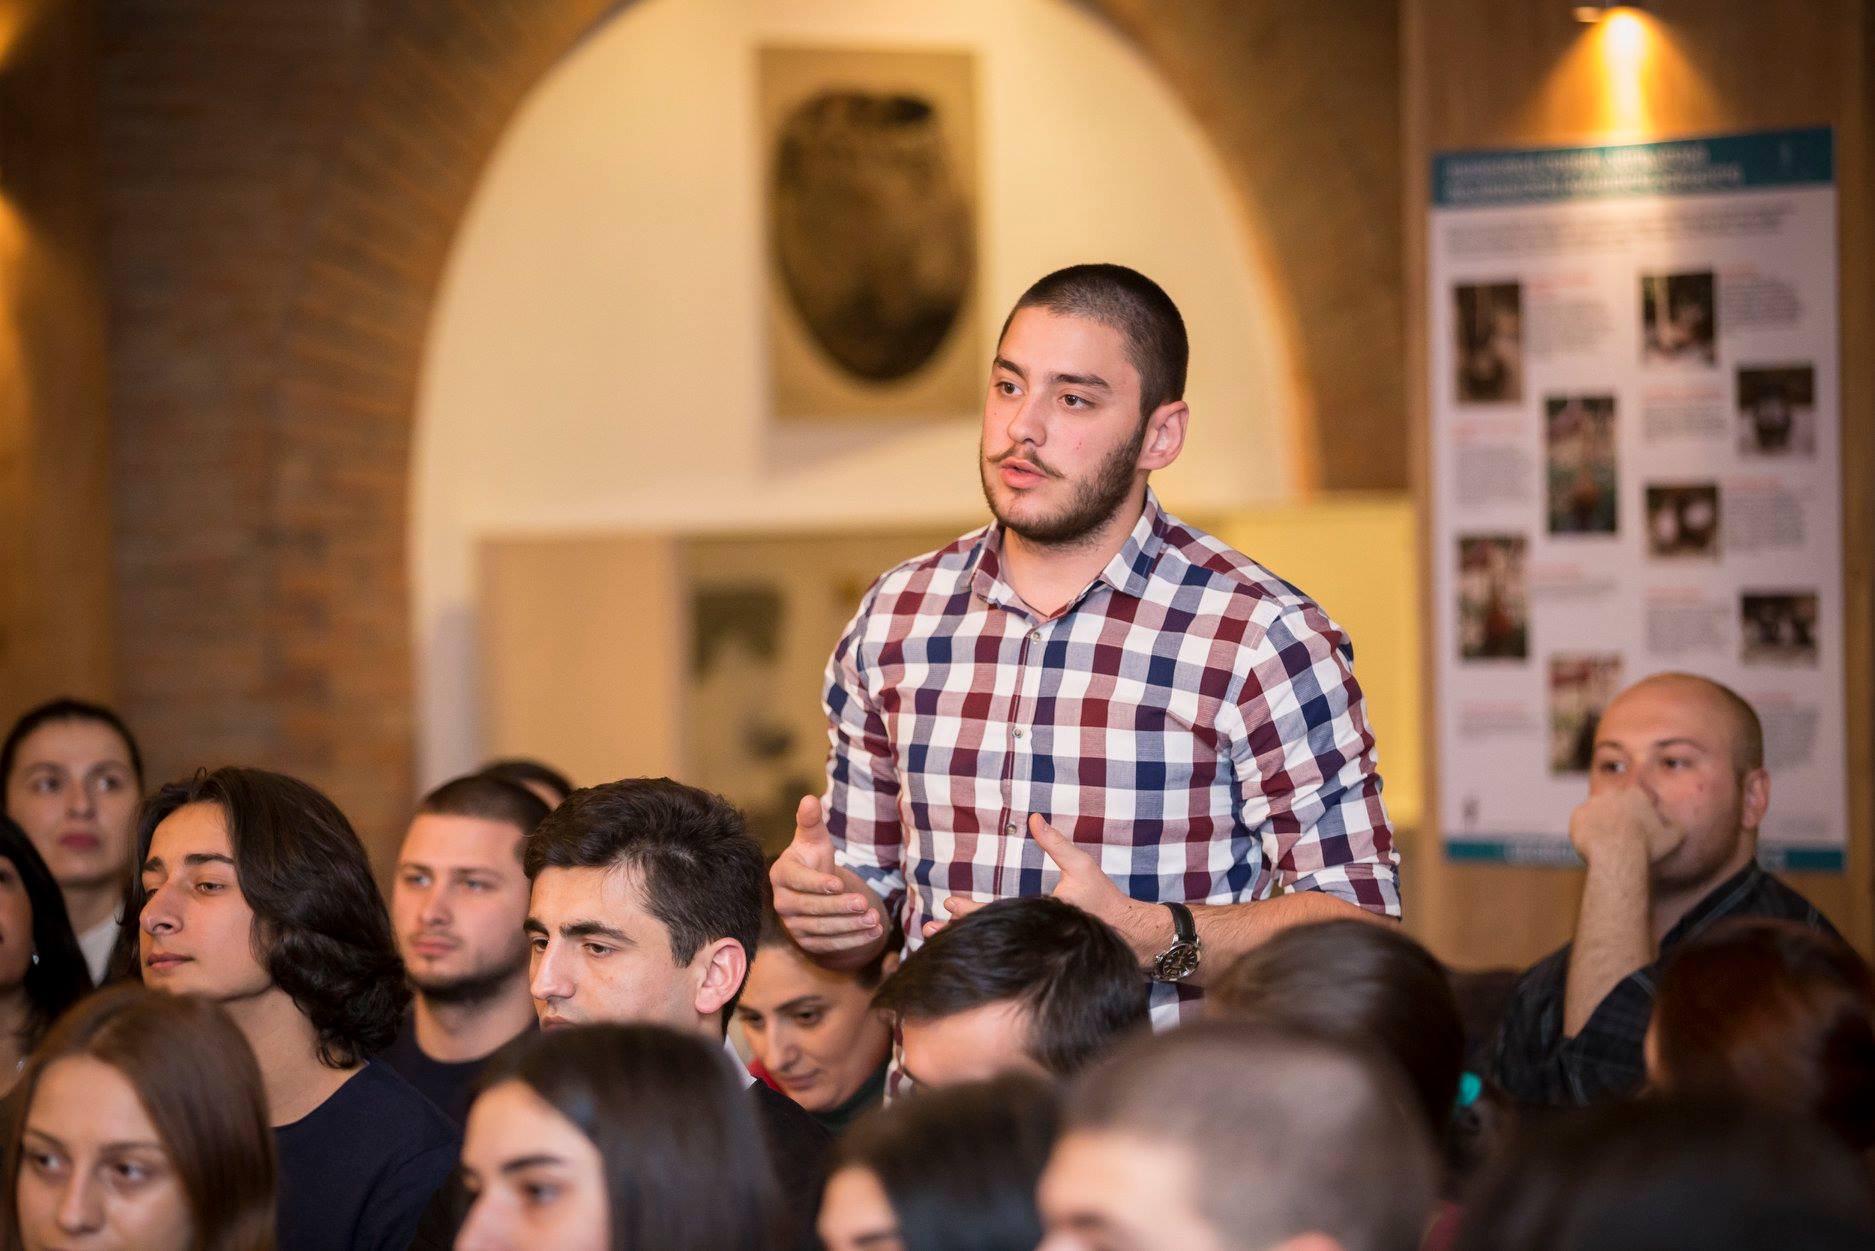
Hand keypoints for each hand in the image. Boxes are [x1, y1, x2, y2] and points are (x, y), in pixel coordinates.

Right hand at [770, 796, 884, 956]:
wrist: (814, 888)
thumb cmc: (813, 859)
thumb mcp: (814, 839)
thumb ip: (811, 821)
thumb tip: (809, 799)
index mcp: (781, 874)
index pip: (798, 882)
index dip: (817, 884)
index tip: (839, 884)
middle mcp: (782, 902)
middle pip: (811, 909)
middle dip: (839, 908)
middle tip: (864, 903)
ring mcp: (793, 925)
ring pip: (823, 929)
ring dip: (850, 926)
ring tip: (874, 919)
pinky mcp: (807, 942)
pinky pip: (830, 945)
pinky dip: (853, 941)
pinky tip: (874, 933)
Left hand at [924, 815, 1155, 955]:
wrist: (1128, 935)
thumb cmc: (1103, 900)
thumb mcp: (1082, 866)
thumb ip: (1056, 843)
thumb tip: (1034, 818)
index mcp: (1038, 917)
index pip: (996, 914)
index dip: (970, 911)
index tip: (947, 904)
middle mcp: (1032, 936)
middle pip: (989, 936)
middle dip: (956, 934)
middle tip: (928, 931)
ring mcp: (1034, 947)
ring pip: (994, 946)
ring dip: (966, 942)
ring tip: (936, 939)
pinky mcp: (1038, 950)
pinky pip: (1006, 949)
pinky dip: (984, 946)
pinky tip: (966, 944)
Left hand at [1568, 787, 1682, 866]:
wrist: (1616, 854)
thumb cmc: (1647, 846)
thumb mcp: (1673, 837)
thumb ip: (1676, 827)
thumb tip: (1676, 825)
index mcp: (1636, 793)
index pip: (1639, 798)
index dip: (1640, 812)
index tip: (1640, 826)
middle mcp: (1612, 793)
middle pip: (1616, 802)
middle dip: (1619, 814)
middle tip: (1622, 833)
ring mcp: (1593, 802)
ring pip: (1598, 810)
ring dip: (1601, 821)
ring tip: (1606, 839)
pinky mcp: (1578, 814)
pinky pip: (1582, 821)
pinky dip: (1586, 829)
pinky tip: (1592, 841)